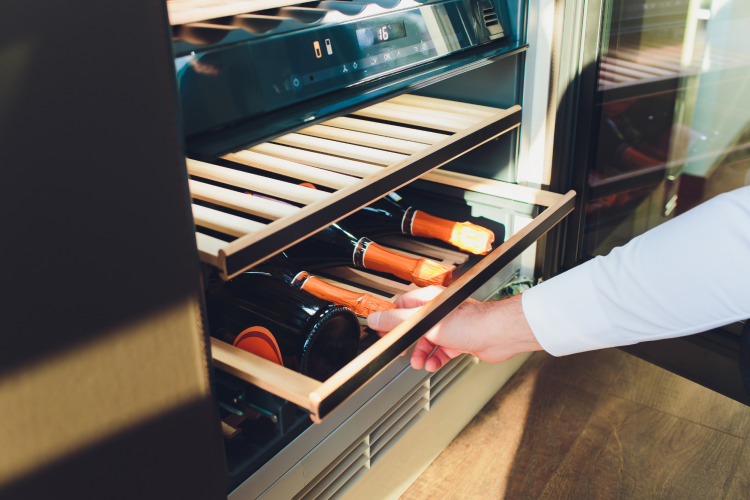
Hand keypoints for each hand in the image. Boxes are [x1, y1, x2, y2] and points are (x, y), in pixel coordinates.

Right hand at [367, 286, 542, 371]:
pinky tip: (434, 364)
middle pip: (413, 327)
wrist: (497, 335)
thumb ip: (398, 321)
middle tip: (401, 350)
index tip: (384, 333)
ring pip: (427, 341)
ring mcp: (449, 327)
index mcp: (429, 301)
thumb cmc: (469, 322)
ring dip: (421, 354)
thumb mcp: (425, 322)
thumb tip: (376, 318)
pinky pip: (441, 351)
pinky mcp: (459, 341)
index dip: (391, 321)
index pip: (402, 307)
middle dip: (407, 342)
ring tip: (419, 362)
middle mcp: (439, 312)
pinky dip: (436, 359)